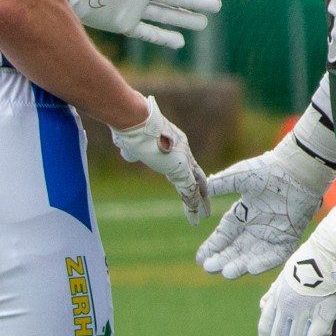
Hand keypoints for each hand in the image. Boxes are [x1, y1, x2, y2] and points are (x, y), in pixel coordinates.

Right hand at [109, 96, 210, 222]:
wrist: (135, 119)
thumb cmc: (130, 127)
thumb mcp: (132, 142)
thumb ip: (134, 150)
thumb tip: (129, 154)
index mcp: (173, 142)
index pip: (184, 162)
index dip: (188, 175)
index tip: (190, 185)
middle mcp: (183, 149)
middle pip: (196, 173)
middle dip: (201, 189)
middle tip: (206, 203)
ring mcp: (184, 158)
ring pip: (196, 184)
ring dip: (200, 201)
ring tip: (204, 215)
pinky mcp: (180, 168)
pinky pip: (190, 190)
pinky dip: (193, 204)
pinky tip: (196, 216)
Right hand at [198, 135, 335, 278]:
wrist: (298, 170)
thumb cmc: (269, 169)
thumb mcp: (239, 176)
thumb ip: (220, 185)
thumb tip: (200, 192)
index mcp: (242, 214)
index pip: (224, 236)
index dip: (212, 248)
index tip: (200, 259)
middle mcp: (255, 227)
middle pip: (235, 250)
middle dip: (222, 260)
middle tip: (209, 269)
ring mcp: (272, 234)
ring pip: (252, 255)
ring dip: (240, 265)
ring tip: (227, 273)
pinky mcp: (288, 237)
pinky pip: (276, 255)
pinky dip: (265, 262)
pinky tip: (251, 269)